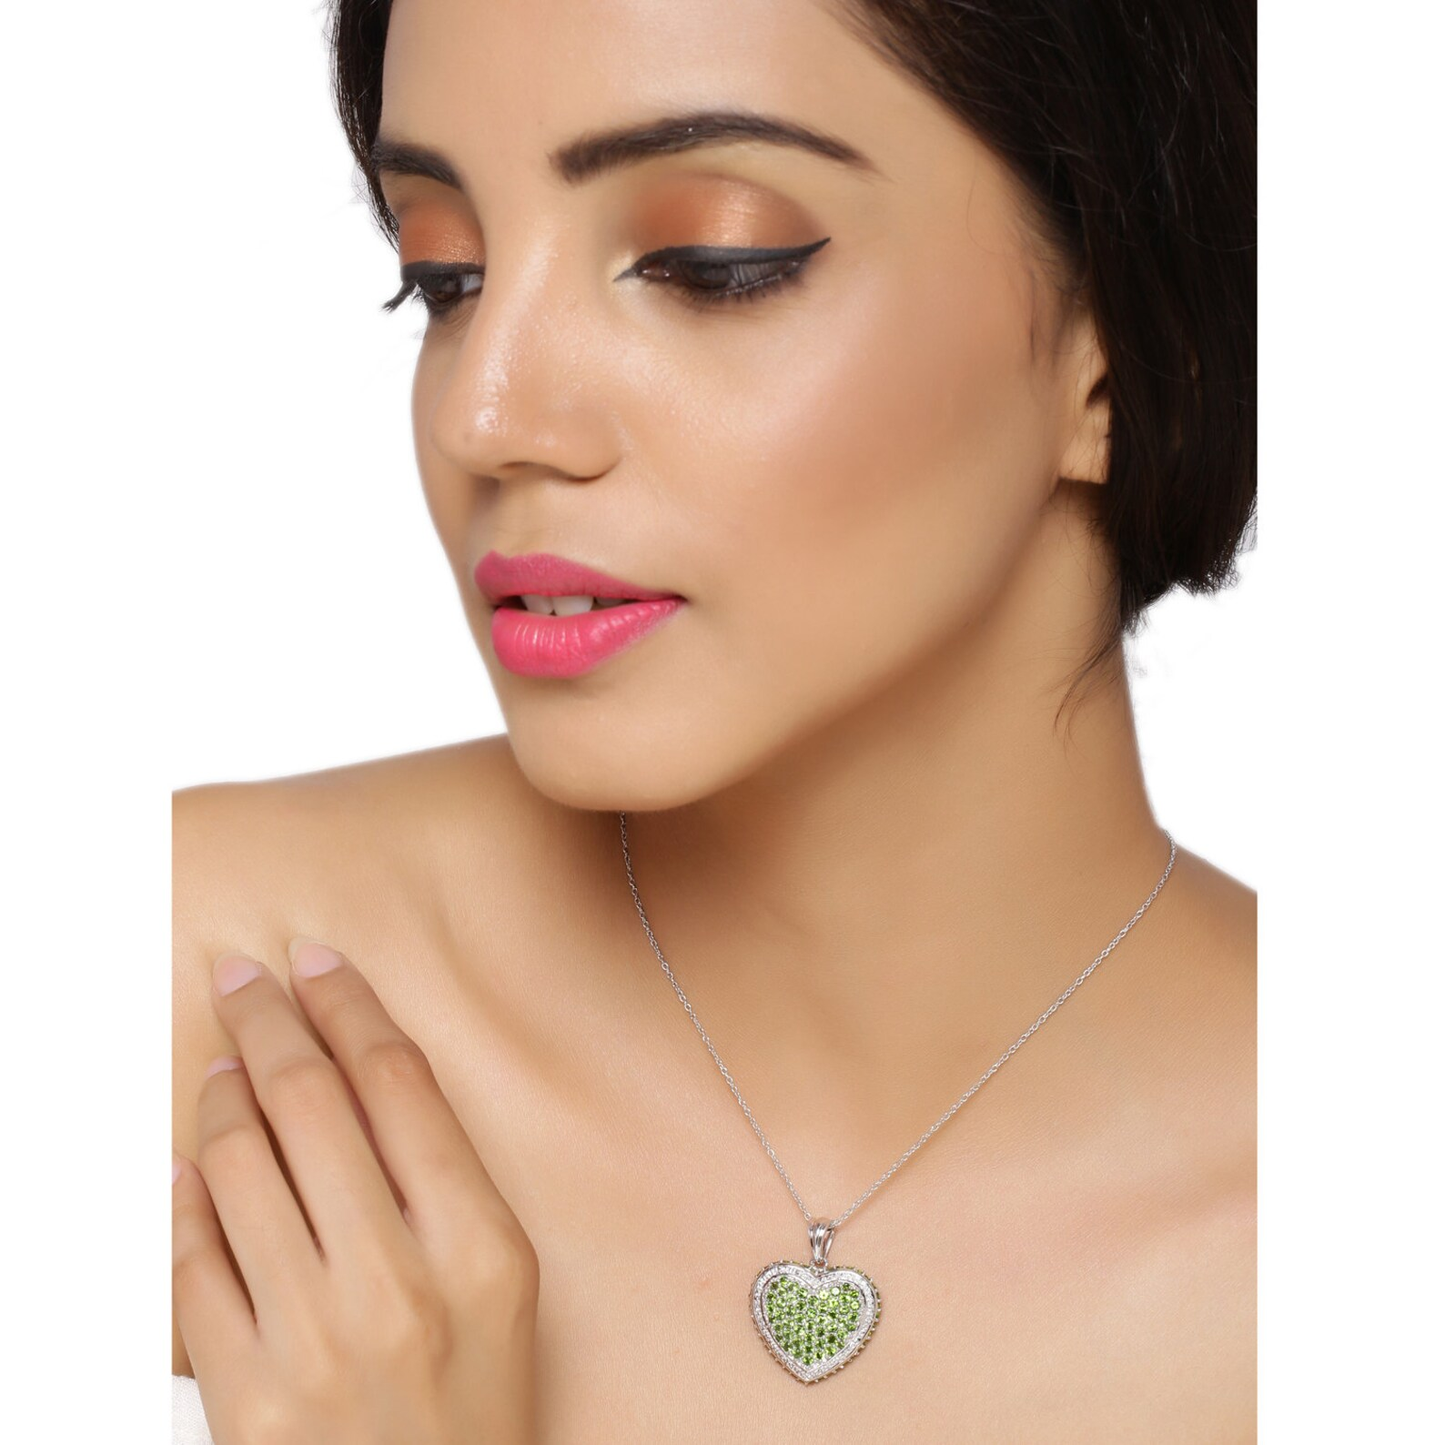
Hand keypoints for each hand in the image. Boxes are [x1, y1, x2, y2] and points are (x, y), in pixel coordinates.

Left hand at [172, 938, 539, 1444]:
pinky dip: (183, 1197)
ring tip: (221, 1067)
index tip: (318, 961)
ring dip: (219, 1096)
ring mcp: (311, 1344)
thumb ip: (443, 1178)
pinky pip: (190, 1263)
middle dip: (268, 1021)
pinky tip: (190, 1164)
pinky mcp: (243, 1400)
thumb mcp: (501, 1284)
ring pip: (237, 1166)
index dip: (351, 1004)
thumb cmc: (474, 1405)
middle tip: (244, 979)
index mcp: (478, 1249)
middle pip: (310, 1105)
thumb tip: (350, 1080)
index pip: (398, 1085)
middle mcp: (396, 1286)